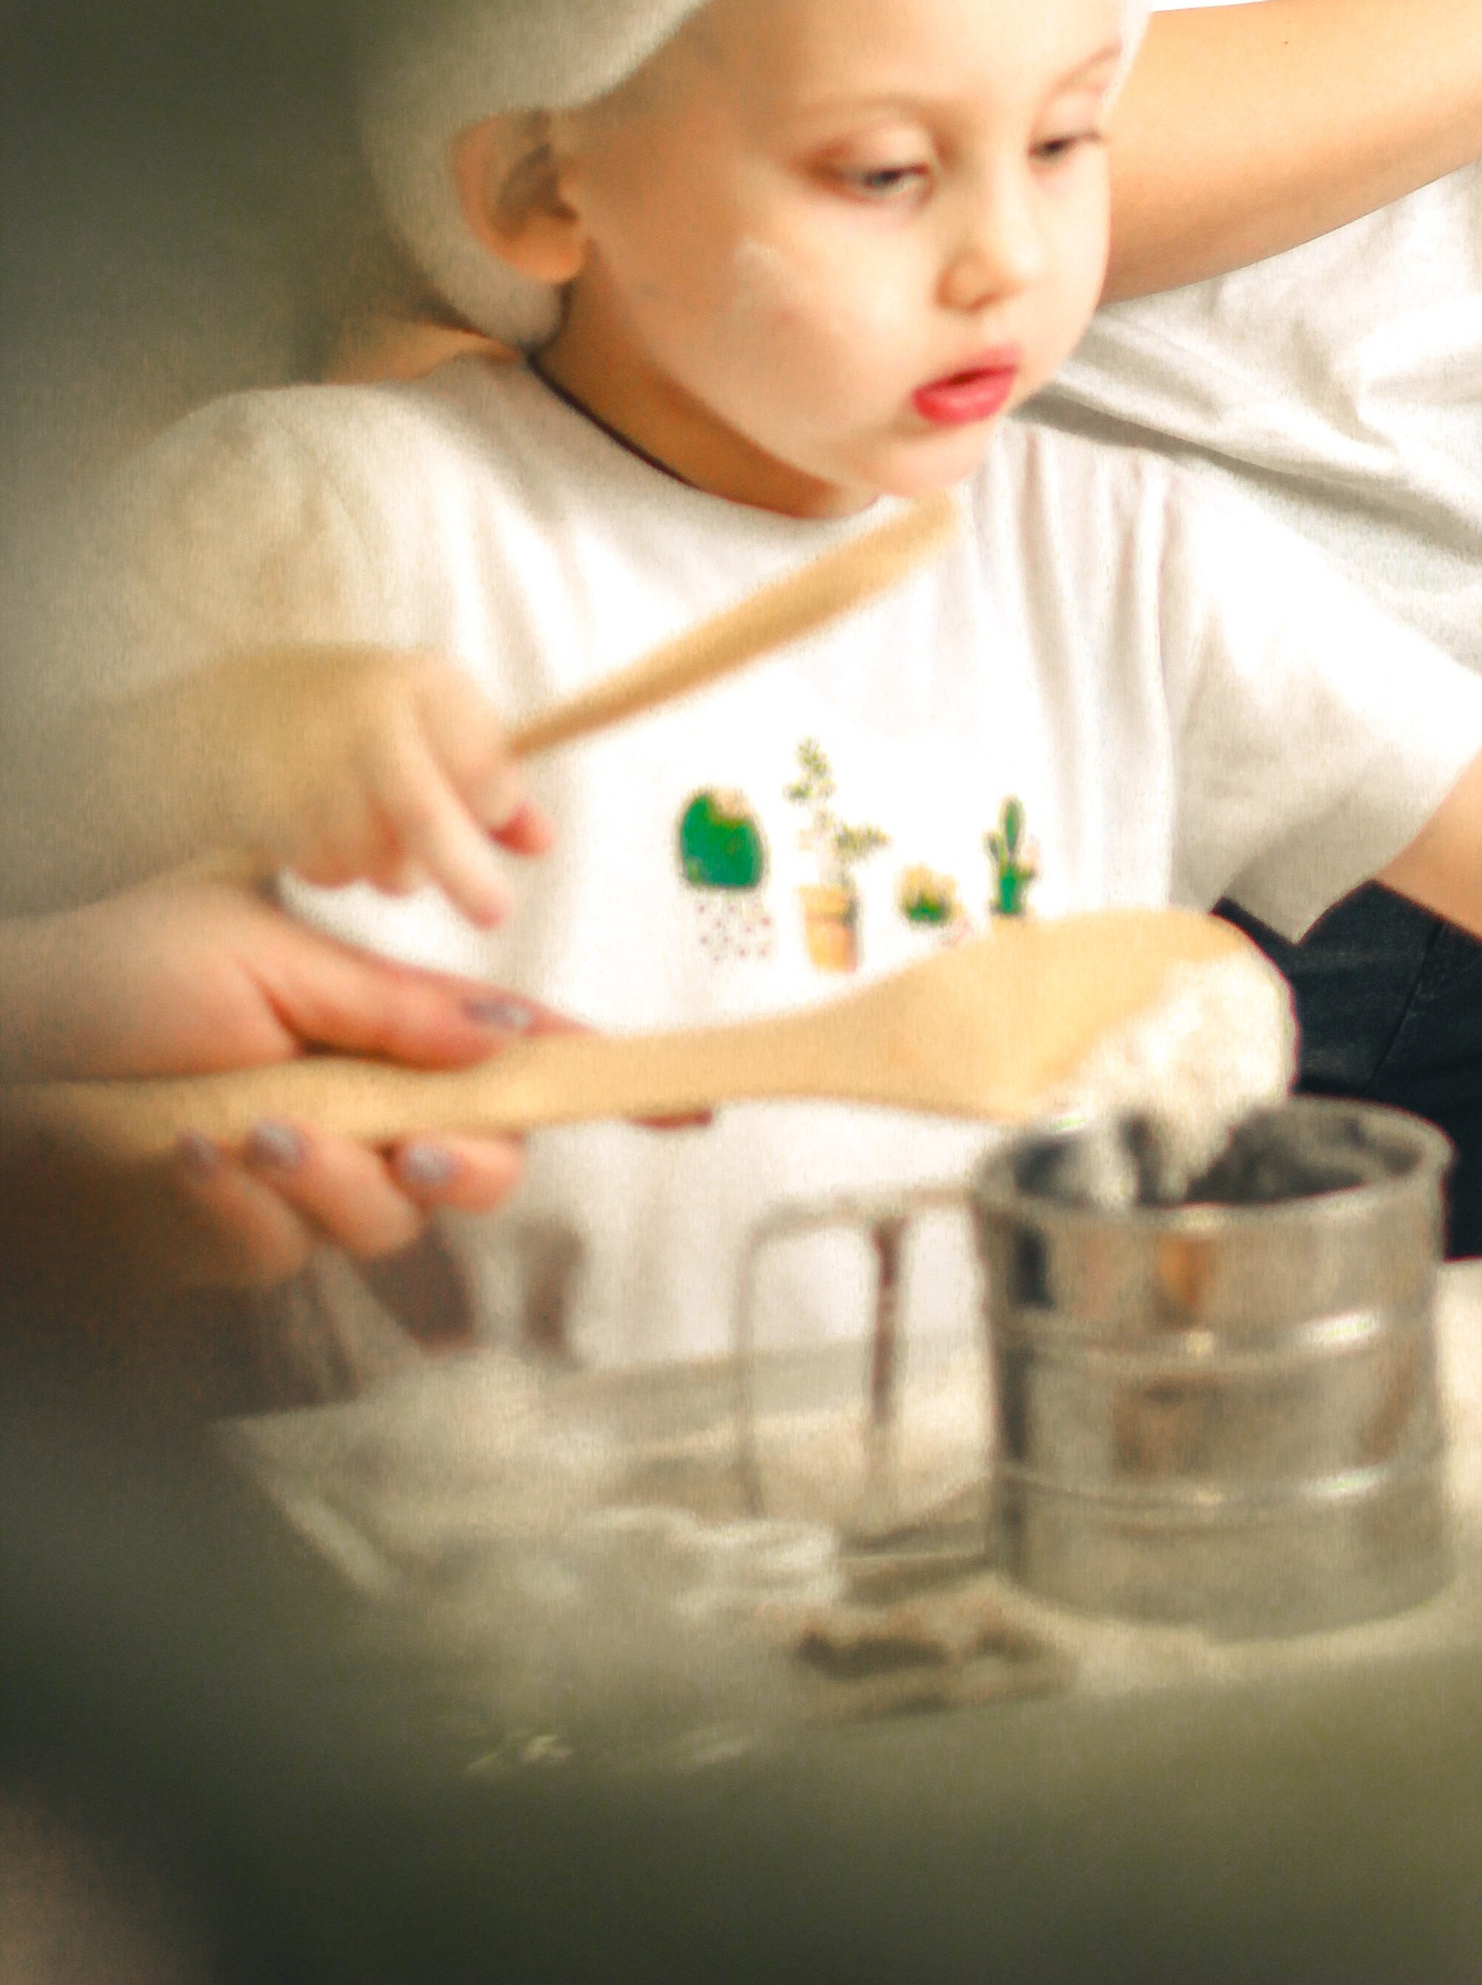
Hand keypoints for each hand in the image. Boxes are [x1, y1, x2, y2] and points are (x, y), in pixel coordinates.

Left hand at [0, 880, 552, 1293]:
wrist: (17, 1032)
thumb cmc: (123, 972)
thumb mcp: (271, 956)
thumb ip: (392, 1007)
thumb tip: (506, 1028)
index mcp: (379, 1025)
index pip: (511, 1053)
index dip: (597, 1076)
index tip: (687, 1100)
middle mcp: (358, 1107)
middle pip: (481, 1167)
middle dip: (468, 1165)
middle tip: (416, 1151)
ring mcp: (302, 1178)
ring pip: (384, 1224)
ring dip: (329, 1180)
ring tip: (250, 1126)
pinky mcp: (236, 1237)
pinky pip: (278, 1253)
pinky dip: (237, 1207)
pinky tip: (187, 1151)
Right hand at [187, 644, 549, 927]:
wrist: (252, 703)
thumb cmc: (377, 721)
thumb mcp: (440, 727)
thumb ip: (492, 782)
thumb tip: (544, 844)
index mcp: (427, 684)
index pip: (480, 761)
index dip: (495, 802)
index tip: (494, 818)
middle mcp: (368, 716)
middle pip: (423, 814)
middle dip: (464, 874)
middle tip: (494, 914)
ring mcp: (313, 759)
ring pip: (377, 856)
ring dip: (396, 870)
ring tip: (387, 841)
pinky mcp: (271, 802)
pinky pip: (327, 868)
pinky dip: (343, 871)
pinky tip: (335, 836)